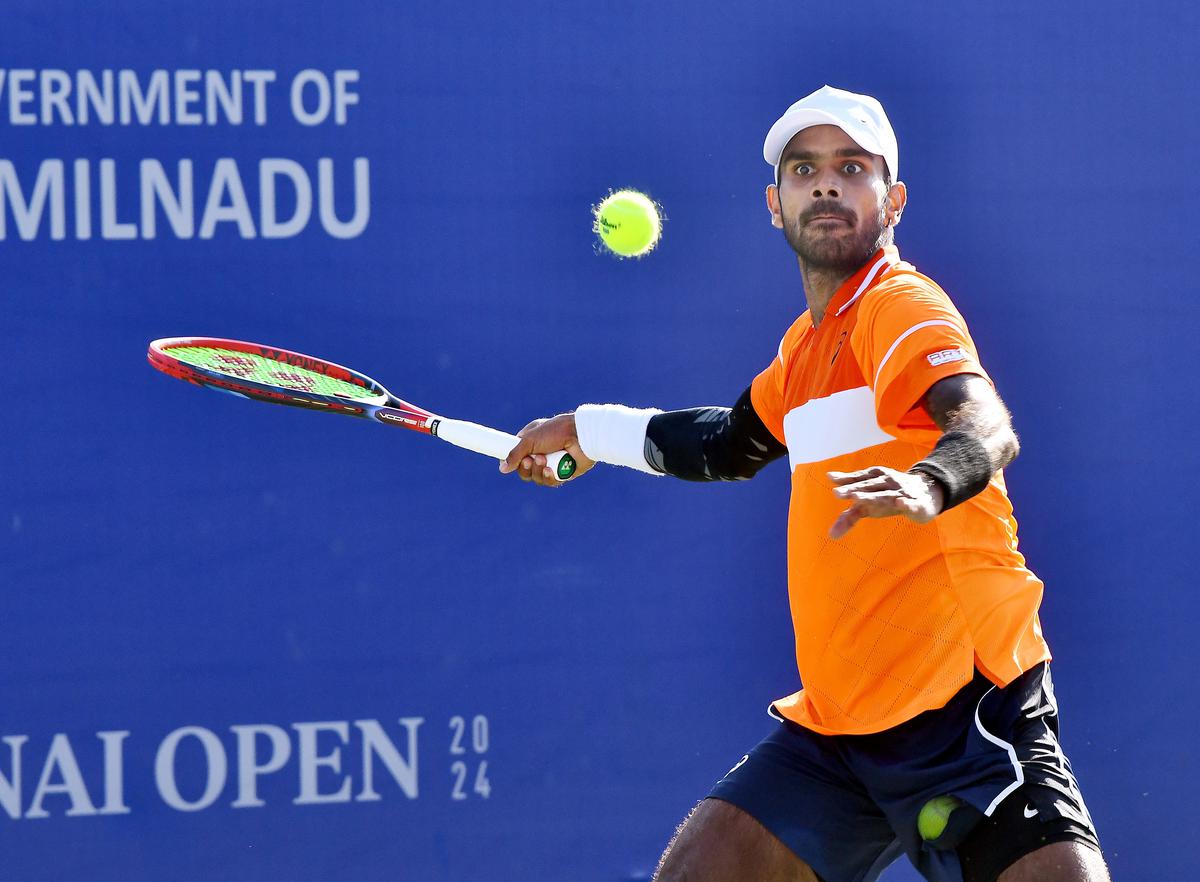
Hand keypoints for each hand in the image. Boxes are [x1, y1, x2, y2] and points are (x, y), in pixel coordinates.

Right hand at [498, 412, 595, 486]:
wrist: (581, 436)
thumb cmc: (555, 431)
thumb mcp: (530, 439)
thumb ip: (515, 454)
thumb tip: (502, 468)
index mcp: (533, 440)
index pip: (517, 455)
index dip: (513, 460)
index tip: (507, 463)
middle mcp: (542, 452)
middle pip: (524, 470)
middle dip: (524, 467)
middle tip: (528, 460)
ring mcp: (553, 463)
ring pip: (536, 477)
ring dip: (536, 471)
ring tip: (543, 460)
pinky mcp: (563, 473)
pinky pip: (550, 481)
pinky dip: (548, 477)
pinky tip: (550, 470)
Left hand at [827, 467, 944, 538]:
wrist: (924, 494)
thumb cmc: (888, 499)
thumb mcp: (868, 508)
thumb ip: (849, 518)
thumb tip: (831, 535)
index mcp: (874, 480)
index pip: (858, 480)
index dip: (845, 480)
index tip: (831, 479)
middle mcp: (886, 484)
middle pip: (867, 487)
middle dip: (853, 489)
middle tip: (836, 493)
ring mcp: (901, 493)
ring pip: (885, 495)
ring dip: (872, 496)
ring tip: (856, 498)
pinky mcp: (916, 504)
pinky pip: (910, 504)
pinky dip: (905, 503)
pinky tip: (899, 503)